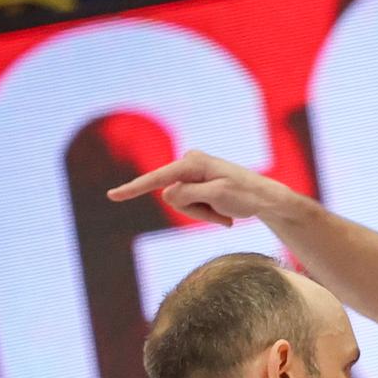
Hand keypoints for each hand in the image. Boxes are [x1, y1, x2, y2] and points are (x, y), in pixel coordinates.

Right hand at [108, 150, 291, 227]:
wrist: (266, 198)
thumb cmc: (245, 195)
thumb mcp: (218, 196)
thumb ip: (189, 195)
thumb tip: (166, 193)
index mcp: (192, 163)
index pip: (157, 179)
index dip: (133, 189)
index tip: (112, 196)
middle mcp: (188, 163)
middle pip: (173, 198)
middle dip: (194, 212)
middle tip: (221, 212)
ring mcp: (191, 173)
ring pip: (181, 205)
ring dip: (202, 215)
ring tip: (225, 212)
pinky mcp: (195, 184)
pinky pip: (190, 205)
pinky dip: (207, 214)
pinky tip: (225, 213)